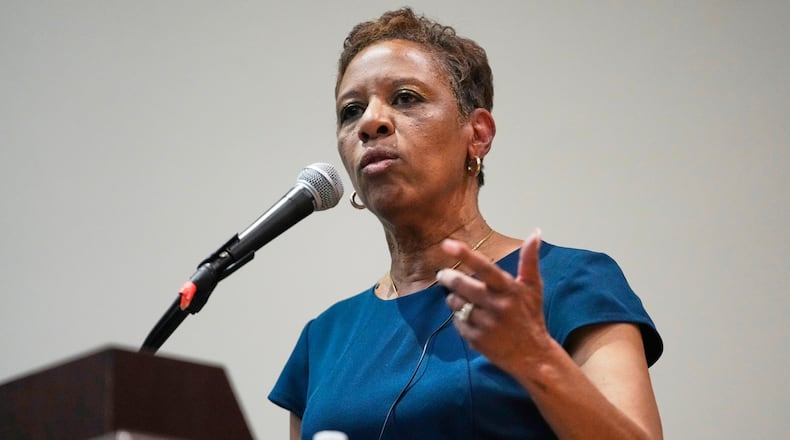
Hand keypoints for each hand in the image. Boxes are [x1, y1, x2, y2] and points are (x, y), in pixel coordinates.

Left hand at [436, 230, 552, 372]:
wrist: (532, 356)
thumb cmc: (530, 317)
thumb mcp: (533, 288)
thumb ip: (529, 260)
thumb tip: (535, 233)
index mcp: (509, 289)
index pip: (484, 268)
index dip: (465, 255)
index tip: (447, 244)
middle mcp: (496, 305)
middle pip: (461, 285)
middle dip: (447, 277)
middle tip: (443, 275)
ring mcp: (485, 324)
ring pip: (455, 303)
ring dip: (454, 299)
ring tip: (464, 300)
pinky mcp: (476, 339)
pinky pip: (456, 321)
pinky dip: (459, 317)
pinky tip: (471, 319)